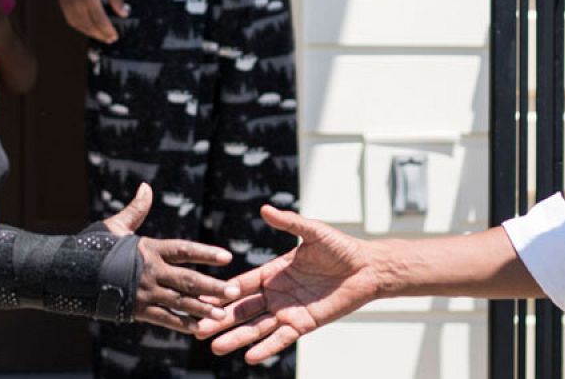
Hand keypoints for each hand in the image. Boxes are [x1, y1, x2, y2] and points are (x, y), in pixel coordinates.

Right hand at [55, 0, 126, 42]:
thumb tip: (124, 14)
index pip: (101, 22)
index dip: (108, 31)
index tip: (116, 36)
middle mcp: (78, 4)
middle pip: (91, 27)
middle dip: (101, 35)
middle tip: (111, 40)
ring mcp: (69, 5)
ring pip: (81, 26)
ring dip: (92, 33)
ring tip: (101, 36)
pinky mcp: (63, 4)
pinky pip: (73, 21)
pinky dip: (82, 28)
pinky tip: (89, 28)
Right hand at [101, 184, 238, 332]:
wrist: (67, 274)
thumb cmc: (93, 247)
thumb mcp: (115, 226)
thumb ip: (136, 210)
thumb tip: (146, 187)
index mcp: (148, 249)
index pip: (183, 250)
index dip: (205, 253)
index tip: (227, 257)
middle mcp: (149, 271)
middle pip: (187, 280)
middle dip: (212, 286)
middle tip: (234, 290)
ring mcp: (143, 292)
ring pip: (179, 303)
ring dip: (202, 309)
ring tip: (223, 313)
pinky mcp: (136, 310)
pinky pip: (164, 319)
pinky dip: (182, 324)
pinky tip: (199, 329)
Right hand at [196, 206, 382, 363]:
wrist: (367, 267)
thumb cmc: (340, 248)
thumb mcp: (313, 232)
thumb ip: (290, 222)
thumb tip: (265, 208)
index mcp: (273, 272)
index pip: (241, 284)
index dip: (221, 292)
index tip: (199, 298)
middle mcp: (276, 294)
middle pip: (242, 309)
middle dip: (220, 318)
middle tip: (196, 328)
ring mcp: (288, 310)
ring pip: (257, 327)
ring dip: (236, 337)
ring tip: (214, 347)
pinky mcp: (304, 324)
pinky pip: (282, 338)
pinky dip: (266, 347)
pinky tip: (249, 356)